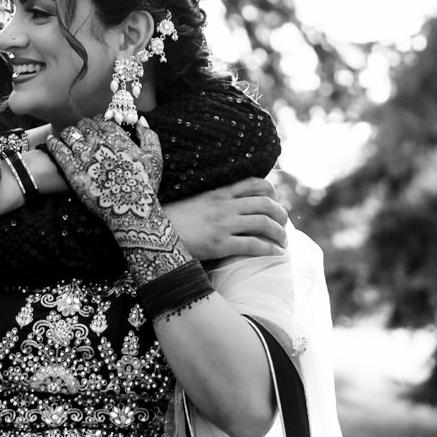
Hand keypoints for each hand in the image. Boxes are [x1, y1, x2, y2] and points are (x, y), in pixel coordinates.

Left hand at [42, 115, 161, 222]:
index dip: (97, 123)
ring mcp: (84, 155)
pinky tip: (52, 141)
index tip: (96, 129)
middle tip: (82, 134)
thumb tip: (141, 121)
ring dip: (69, 134)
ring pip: (69, 134)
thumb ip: (149, 136)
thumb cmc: (145, 186)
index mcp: (117, 137)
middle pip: (84, 125)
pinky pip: (57, 149)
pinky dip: (53, 142)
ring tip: (68, 139)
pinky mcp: (72, 170)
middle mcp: (99, 142)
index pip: (101, 120)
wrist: (130, 210)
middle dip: (83, 128)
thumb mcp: (155, 158)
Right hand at [163, 178, 288, 260]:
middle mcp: (225, 205)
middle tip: (284, 224)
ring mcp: (223, 224)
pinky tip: (276, 254)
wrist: (152, 232)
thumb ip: (212, 200)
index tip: (275, 201)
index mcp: (218, 192)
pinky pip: (254, 245)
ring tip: (284, 241)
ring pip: (264, 223)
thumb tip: (227, 204)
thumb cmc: (171, 219)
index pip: (254, 183)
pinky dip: (270, 249)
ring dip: (280, 232)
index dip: (271, 191)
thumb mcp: (194, 201)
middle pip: (265, 203)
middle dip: (281, 214)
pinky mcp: (220, 244)